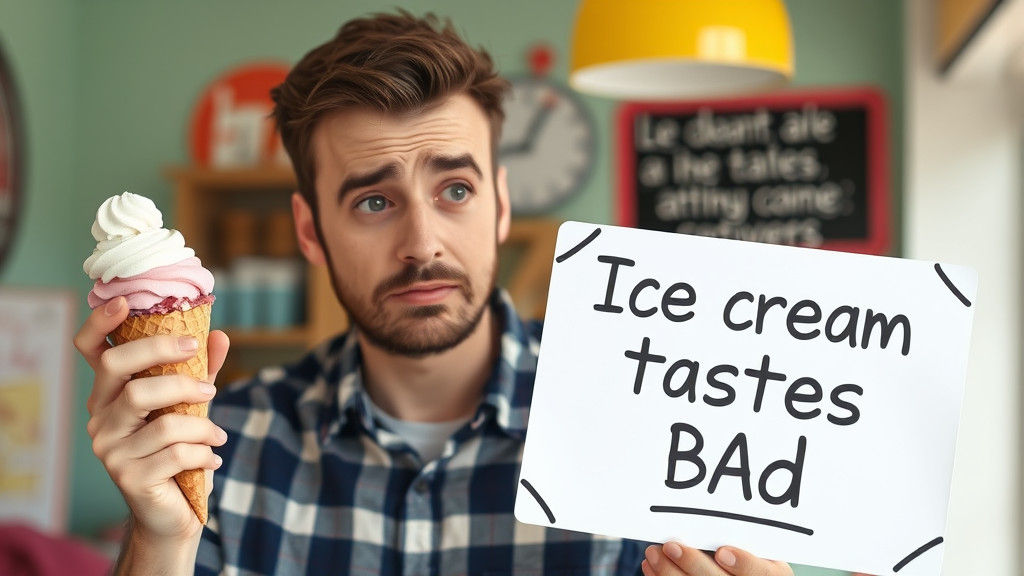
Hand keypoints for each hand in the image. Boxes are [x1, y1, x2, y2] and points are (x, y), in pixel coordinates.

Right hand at [74, 296, 229, 539]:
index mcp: (109, 394)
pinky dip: (203, 451)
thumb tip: (219, 335)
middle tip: (202, 363)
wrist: (172, 512)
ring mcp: (109, 448)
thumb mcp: (192, 406)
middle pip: (121, 370)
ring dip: (201, 421)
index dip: (100, 323)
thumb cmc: (179, 450)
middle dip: (166, 357)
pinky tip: (213, 457)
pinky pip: (175, 451)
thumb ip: (201, 372)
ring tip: (218, 433)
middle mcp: (100, 417)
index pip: (89, 351)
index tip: (125, 302)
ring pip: (160, 415)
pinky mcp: (128, 476)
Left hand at [642, 541, 792, 575]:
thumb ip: (741, 537)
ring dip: (668, 573)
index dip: (743, 564)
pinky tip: (650, 568)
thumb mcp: (758, 550)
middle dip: (693, 564)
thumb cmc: (749, 560)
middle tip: (671, 546)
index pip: (759, 574)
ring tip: (652, 553)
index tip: (723, 552)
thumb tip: (709, 512)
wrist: (736, 575)